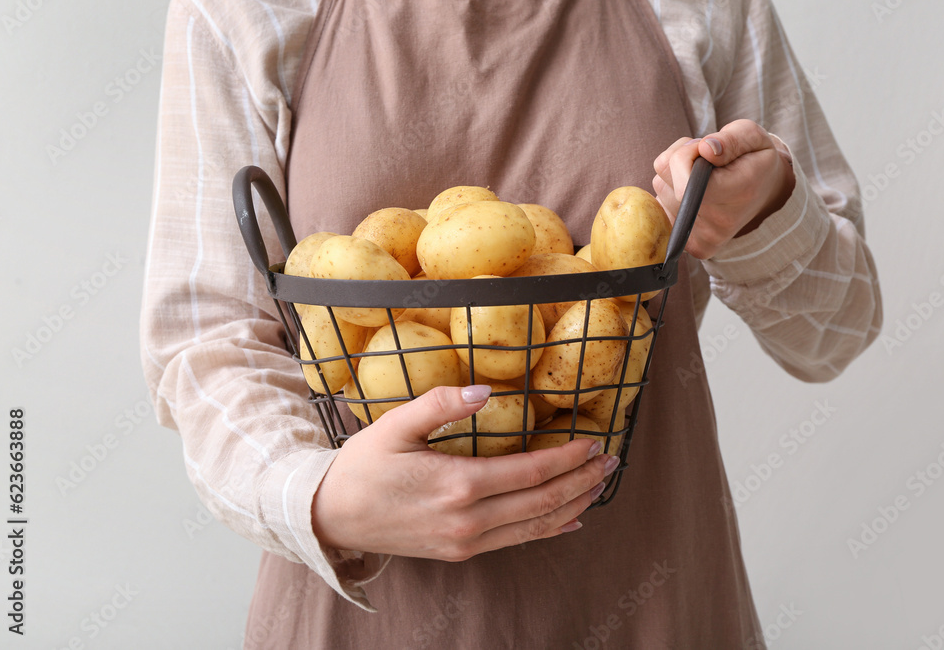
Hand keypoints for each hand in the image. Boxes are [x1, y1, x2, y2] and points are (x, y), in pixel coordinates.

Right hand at [311, 385, 617, 560]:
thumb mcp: (394, 425)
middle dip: (583, 480)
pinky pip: (516, 541)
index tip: (592, 440)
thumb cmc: (362, 467)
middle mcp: (469, 521)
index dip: (567, 458)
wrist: (331, 517)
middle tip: (611, 460)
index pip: (531, 473)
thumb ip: (439, 404)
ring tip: (600, 484)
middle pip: (543, 502)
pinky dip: (549, 529)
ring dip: (574, 504)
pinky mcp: (461, 551)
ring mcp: (466, 541)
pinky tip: (570, 519)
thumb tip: (484, 391)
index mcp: (458, 485)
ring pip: (536, 526)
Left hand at [652, 119, 795, 259]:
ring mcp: (702, 238)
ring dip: (676, 173)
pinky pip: (660, 204)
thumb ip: (731, 140)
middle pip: (664, 175)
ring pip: (660, 186)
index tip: (704, 148)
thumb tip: (704, 148)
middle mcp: (718, 224)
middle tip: (706, 159)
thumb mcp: (754, 137)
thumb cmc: (755, 160)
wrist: (765, 194)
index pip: (685, 179)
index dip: (687, 153)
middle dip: (680, 158)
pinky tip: (696, 191)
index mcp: (738, 194)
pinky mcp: (689, 244)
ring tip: (703, 174)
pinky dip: (673, 191)